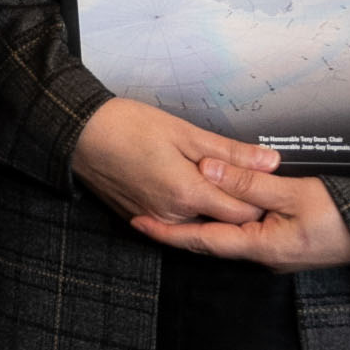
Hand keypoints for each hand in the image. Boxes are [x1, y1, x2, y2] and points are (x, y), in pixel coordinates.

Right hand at [72, 96, 279, 231]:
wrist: (78, 133)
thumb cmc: (128, 126)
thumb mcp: (185, 132)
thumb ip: (231, 153)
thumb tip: (270, 161)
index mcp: (188, 194)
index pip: (244, 213)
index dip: (258, 197)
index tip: (260, 178)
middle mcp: (172, 216)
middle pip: (224, 223)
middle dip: (238, 204)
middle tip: (238, 174)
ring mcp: (155, 220)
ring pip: (201, 223)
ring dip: (211, 206)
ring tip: (208, 174)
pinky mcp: (140, 217)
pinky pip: (176, 221)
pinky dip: (187, 207)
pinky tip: (183, 181)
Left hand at [135, 158, 349, 272]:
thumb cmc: (345, 217)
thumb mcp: (295, 193)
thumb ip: (248, 183)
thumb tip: (207, 172)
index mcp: (261, 247)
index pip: (202, 241)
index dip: (167, 232)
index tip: (138, 222)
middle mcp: (263, 255)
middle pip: (212, 240)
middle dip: (179, 227)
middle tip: (146, 209)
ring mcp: (274, 252)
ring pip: (229, 235)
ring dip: (203, 220)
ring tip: (173, 204)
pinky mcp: (285, 244)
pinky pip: (246, 231)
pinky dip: (227, 218)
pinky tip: (220, 204)